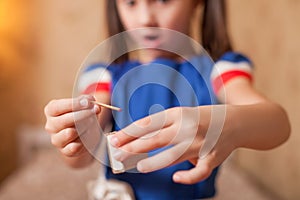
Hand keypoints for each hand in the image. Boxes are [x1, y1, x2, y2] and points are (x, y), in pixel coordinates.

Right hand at [44, 95, 100, 158]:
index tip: (88, 102)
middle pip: (63, 120)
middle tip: (95, 110)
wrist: (85, 135)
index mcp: (51, 110)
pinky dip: (83, 141)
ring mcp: (56, 139)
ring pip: (69, 133)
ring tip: (92, 124)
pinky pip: (74, 147)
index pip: (57, 107)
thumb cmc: (83, 116)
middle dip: (82, 114)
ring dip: (84, 127)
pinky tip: (88, 136)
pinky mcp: (65, 151)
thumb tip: (94, 104)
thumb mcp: (85, 106)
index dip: (73, 104)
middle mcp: (51, 125)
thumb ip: (89, 102)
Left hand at [109, 106, 235, 183]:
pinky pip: (199, 171)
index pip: (149, 123)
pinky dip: (188, 177)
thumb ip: (162, 125)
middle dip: (134, 147)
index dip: (129, 132)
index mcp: (178, 114)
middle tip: (118, 154)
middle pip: (157, 139)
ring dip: (154, 162)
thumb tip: (137, 137)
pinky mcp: (212, 158)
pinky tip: (176, 178)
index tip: (114, 138)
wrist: (236, 122)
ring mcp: (200, 143)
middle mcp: (188, 128)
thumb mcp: (182, 114)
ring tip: (139, 167)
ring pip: (174, 155)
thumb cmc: (203, 118)